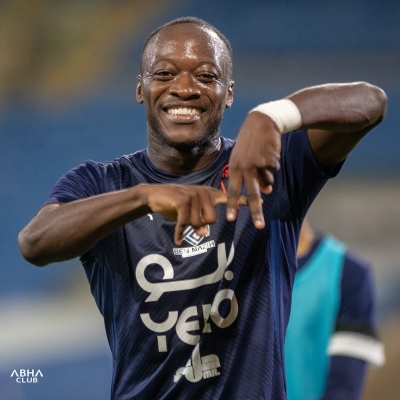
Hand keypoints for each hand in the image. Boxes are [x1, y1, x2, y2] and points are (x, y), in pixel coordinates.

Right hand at [143, 184, 247, 244]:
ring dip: (189, 227)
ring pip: (199, 222)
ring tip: (181, 225)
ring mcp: (194, 195)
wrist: (153, 196)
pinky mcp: (183, 200)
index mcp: (208, 194)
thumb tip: (205, 233)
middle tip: (189, 224)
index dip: (243, 200)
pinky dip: (180, 233)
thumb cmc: (173, 205)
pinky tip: (177, 240)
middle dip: (200, 225)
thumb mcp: (189, 215)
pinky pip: (186, 223)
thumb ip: (199, 222)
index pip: (229, 197)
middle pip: (212, 219)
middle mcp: (204, 192)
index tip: (260, 202)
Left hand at [227, 111, 281, 227]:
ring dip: (268, 177)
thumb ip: (252, 175)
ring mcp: (258, 164)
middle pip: (252, 194)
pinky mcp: (270, 160)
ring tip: (264, 159)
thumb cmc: (251, 141)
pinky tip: (269, 152)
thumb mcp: (245, 157)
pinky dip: (273, 165)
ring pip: (267, 182)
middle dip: (256, 211)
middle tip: (259, 226)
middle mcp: (244, 167)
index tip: (230, 219)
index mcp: (234, 167)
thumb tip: (266, 191)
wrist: (263, 121)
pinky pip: (274, 171)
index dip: (232, 205)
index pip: (233, 190)